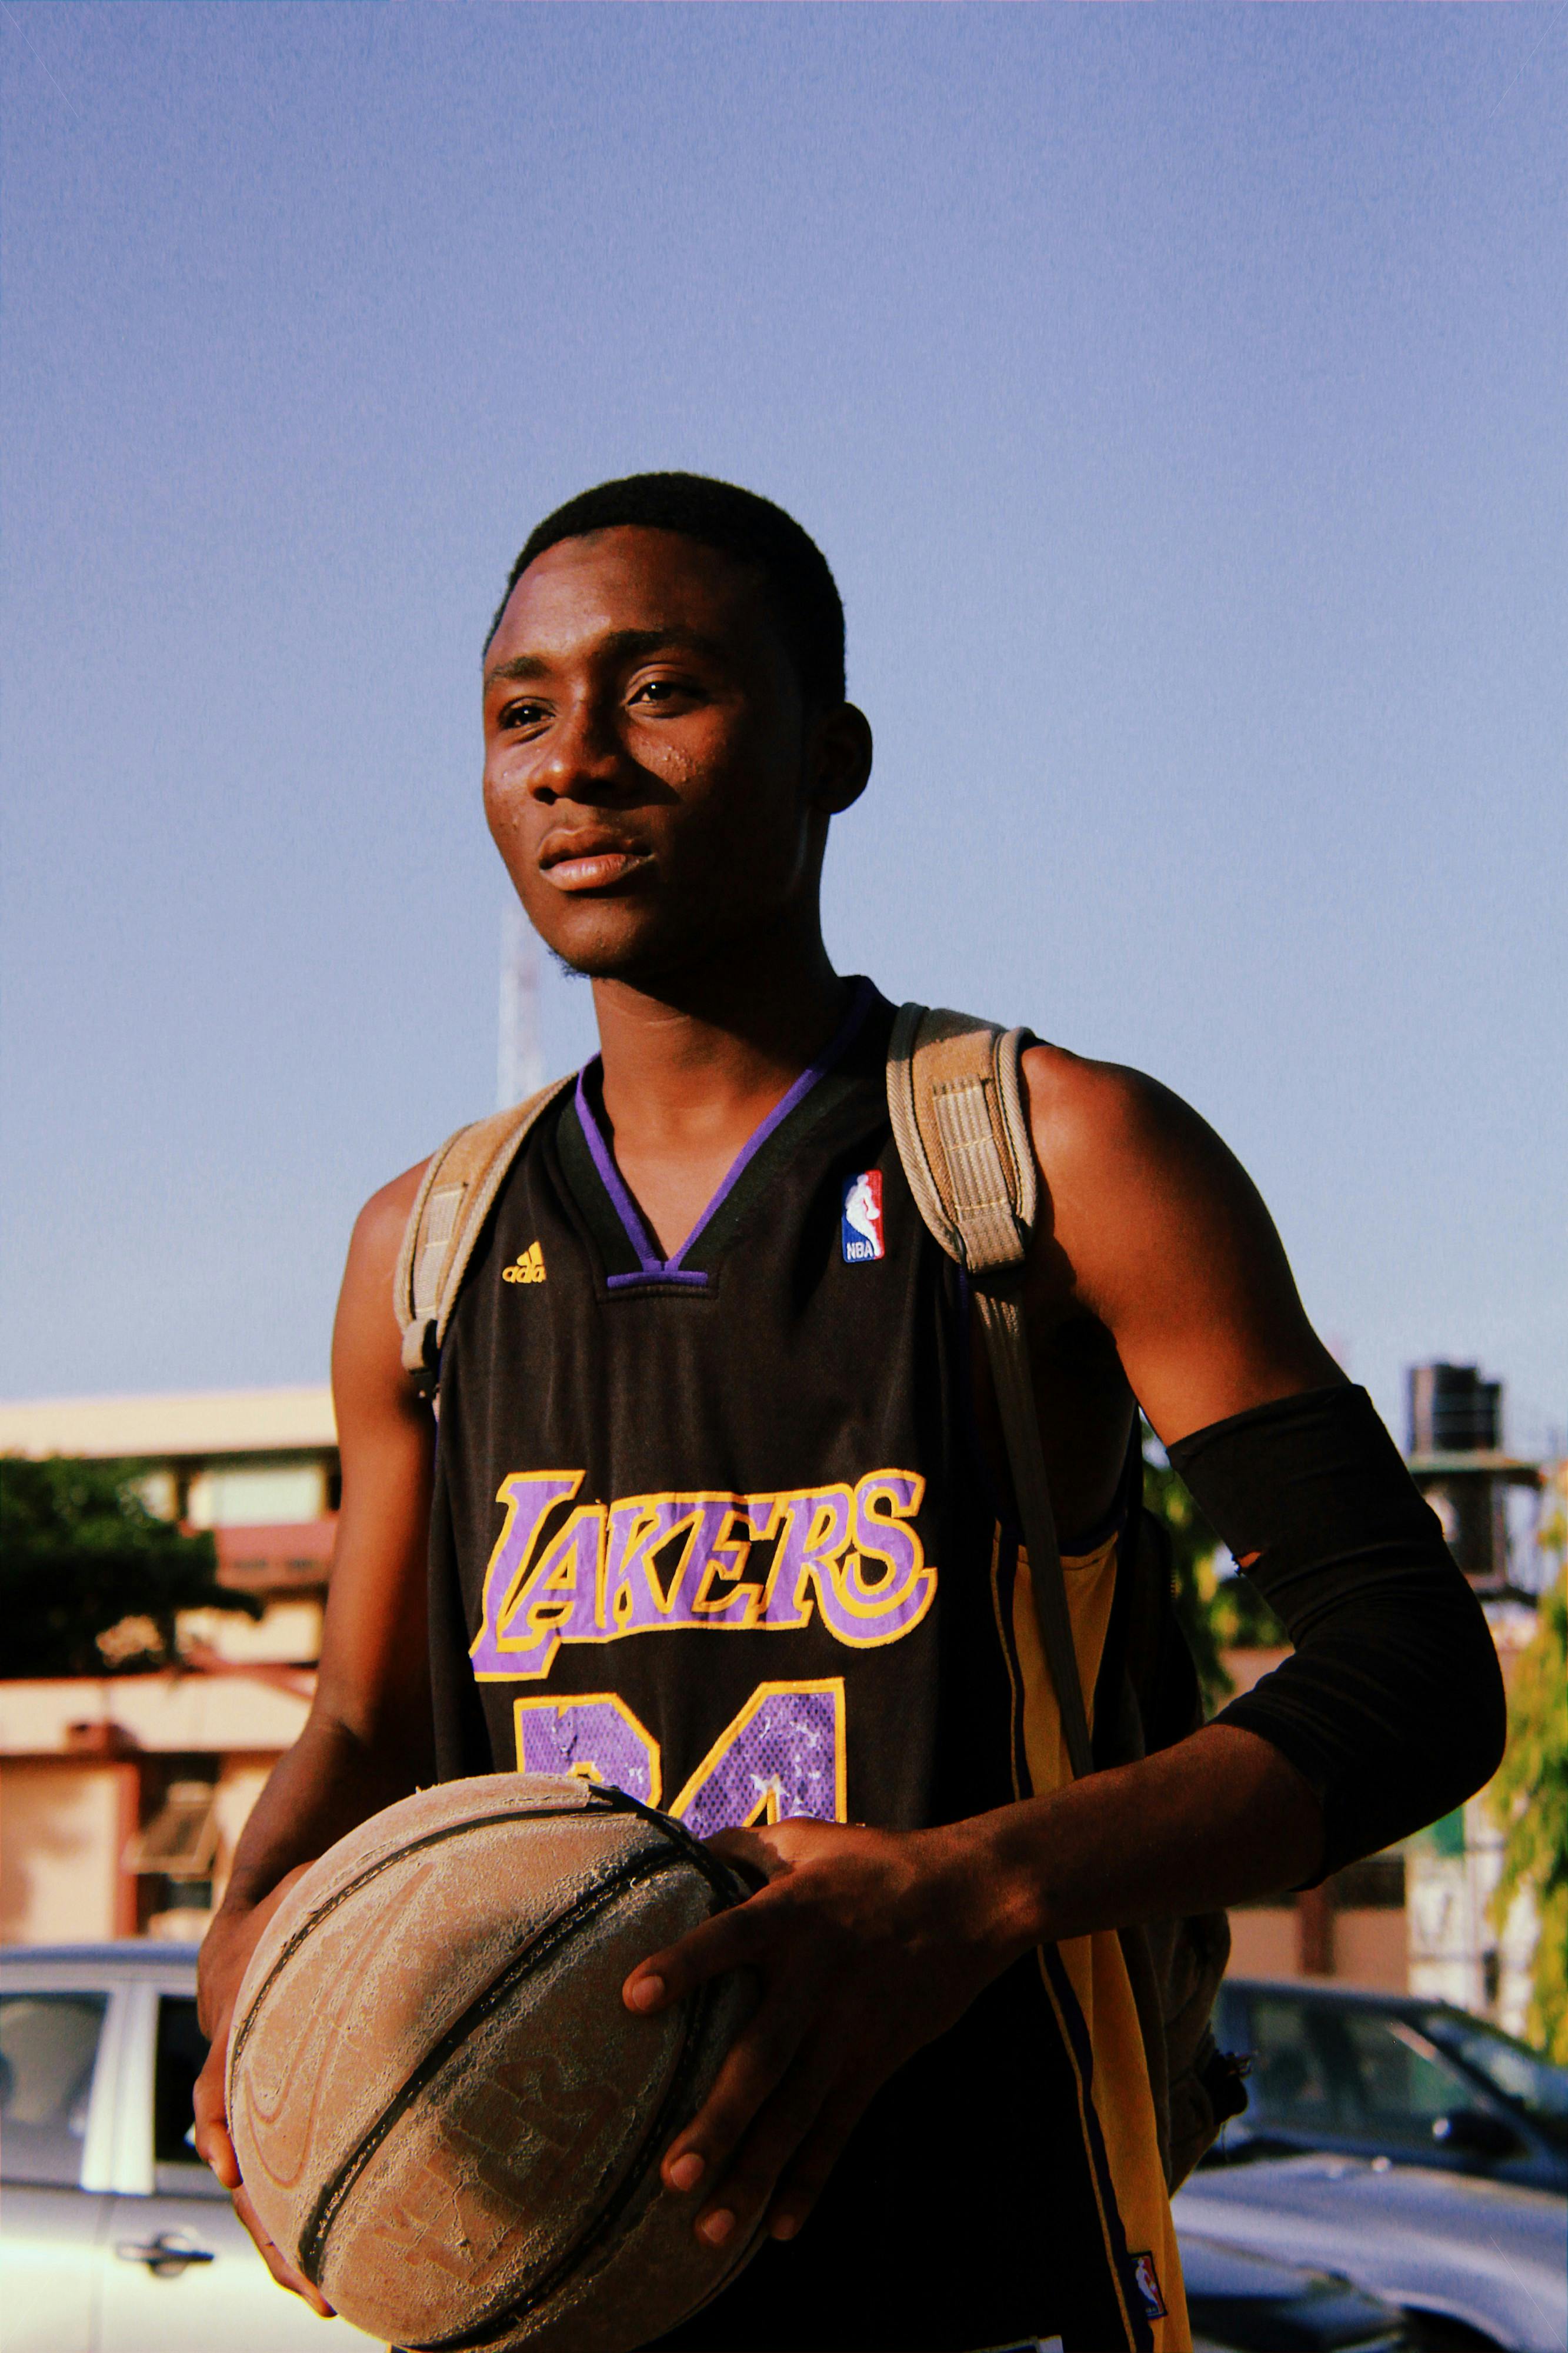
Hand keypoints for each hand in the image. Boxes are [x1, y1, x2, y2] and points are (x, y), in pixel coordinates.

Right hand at [193, 1870, 335, 2317]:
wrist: (244, 1937)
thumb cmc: (280, 1911)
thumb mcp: (293, 1894)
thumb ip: (314, 1887)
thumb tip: (354, 1863)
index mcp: (237, 2033)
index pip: (217, 2087)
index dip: (221, 2125)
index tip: (226, 2167)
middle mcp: (238, 2086)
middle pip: (241, 2171)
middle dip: (269, 2228)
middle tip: (312, 2286)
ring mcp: (252, 2114)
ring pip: (258, 2194)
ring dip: (285, 2249)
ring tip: (326, 2301)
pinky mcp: (273, 2126)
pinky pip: (278, 2183)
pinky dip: (295, 2227)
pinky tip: (328, 2270)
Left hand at [621, 1816, 1019, 2252]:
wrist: (975, 1896)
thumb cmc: (876, 1863)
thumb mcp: (810, 1839)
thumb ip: (743, 1848)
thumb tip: (675, 1849)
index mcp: (795, 1913)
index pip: (731, 1937)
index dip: (685, 1964)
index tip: (633, 1997)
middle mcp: (820, 1976)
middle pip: (765, 2055)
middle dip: (721, 2119)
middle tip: (673, 2175)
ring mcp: (852, 2026)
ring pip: (799, 2111)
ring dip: (756, 2172)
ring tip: (709, 2229)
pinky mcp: (879, 2059)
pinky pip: (840, 2128)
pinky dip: (811, 2180)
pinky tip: (778, 2228)